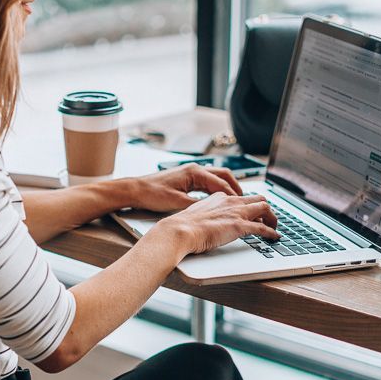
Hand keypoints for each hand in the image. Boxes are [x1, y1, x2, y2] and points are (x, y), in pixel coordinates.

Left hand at [128, 163, 242, 212]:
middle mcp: (195, 169)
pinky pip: (207, 182)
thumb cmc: (153, 193)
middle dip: (236, 187)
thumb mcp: (177, 202)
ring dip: (227, 188)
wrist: (135, 189)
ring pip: (216, 178)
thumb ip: (197, 205)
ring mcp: (190, 173)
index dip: (234, 195)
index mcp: (195, 172)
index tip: (243, 204)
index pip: (222, 183)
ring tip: (236, 200)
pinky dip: (216, 189)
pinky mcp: (186, 178)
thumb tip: (213, 210)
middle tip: (245, 200)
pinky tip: (218, 199)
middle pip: (224, 175)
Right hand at [159, 192, 278, 256]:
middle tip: (267, 219)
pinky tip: (274, 237)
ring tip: (274, 227)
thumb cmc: (183, 225)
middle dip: (265, 208)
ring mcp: (237, 213)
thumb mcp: (196, 214)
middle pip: (258, 198)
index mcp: (220, 197)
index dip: (248, 206)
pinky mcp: (240, 226)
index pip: (241, 198)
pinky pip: (263, 228)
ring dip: (272, 218)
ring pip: (265, 207)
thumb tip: (208, 223)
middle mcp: (231, 202)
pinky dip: (271, 232)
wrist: (180, 230)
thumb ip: (206, 215)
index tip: (250, 214)